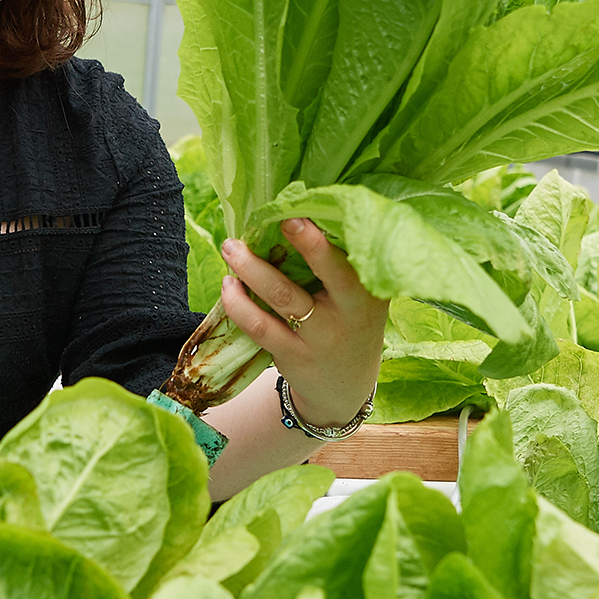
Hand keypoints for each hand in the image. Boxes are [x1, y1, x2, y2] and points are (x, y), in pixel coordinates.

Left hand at [219, 218, 387, 433]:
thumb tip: (306, 215)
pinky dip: (238, 304)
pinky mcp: (293, 354)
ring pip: (282, 295)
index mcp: (370, 289)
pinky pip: (259, 326)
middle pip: (326, 269)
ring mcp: (321, 336)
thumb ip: (345, 265)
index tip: (300, 210)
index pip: (352, 255)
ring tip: (230, 247)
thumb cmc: (349, 325)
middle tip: (274, 216)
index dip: (326, 233)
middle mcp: (351, 310)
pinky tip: (228, 287)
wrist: (345, 387)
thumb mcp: (362, 298)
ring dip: (251, 267)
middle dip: (302, 241)